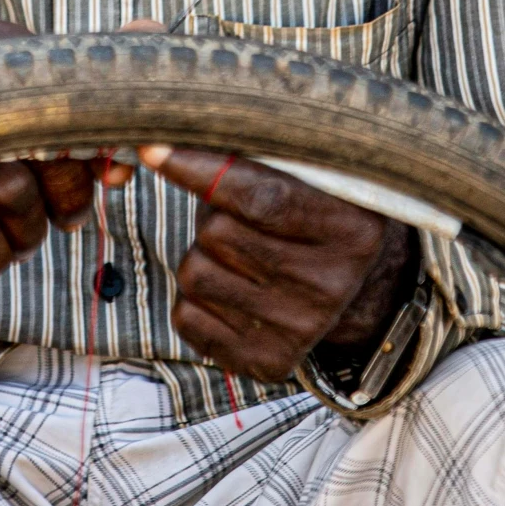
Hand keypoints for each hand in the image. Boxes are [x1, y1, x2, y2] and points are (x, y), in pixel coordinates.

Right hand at [0, 22, 131, 329]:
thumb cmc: (1, 167)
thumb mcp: (54, 126)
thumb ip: (102, 90)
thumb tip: (149, 31)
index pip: (69, 91)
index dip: (95, 144)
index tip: (112, 174)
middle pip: (48, 147)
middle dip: (66, 198)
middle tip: (64, 217)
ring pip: (16, 197)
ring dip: (27, 233)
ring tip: (12, 228)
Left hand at [138, 144, 418, 384]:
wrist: (351, 288)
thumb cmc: (311, 211)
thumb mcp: (305, 175)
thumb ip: (252, 157)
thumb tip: (165, 142)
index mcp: (350, 228)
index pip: (261, 198)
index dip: (201, 170)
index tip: (154, 148)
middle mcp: (330, 286)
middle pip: (216, 235)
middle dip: (212, 217)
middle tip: (236, 217)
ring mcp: (300, 331)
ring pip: (194, 274)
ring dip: (201, 255)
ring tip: (237, 253)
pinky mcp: (268, 363)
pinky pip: (186, 318)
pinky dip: (194, 298)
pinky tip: (231, 289)